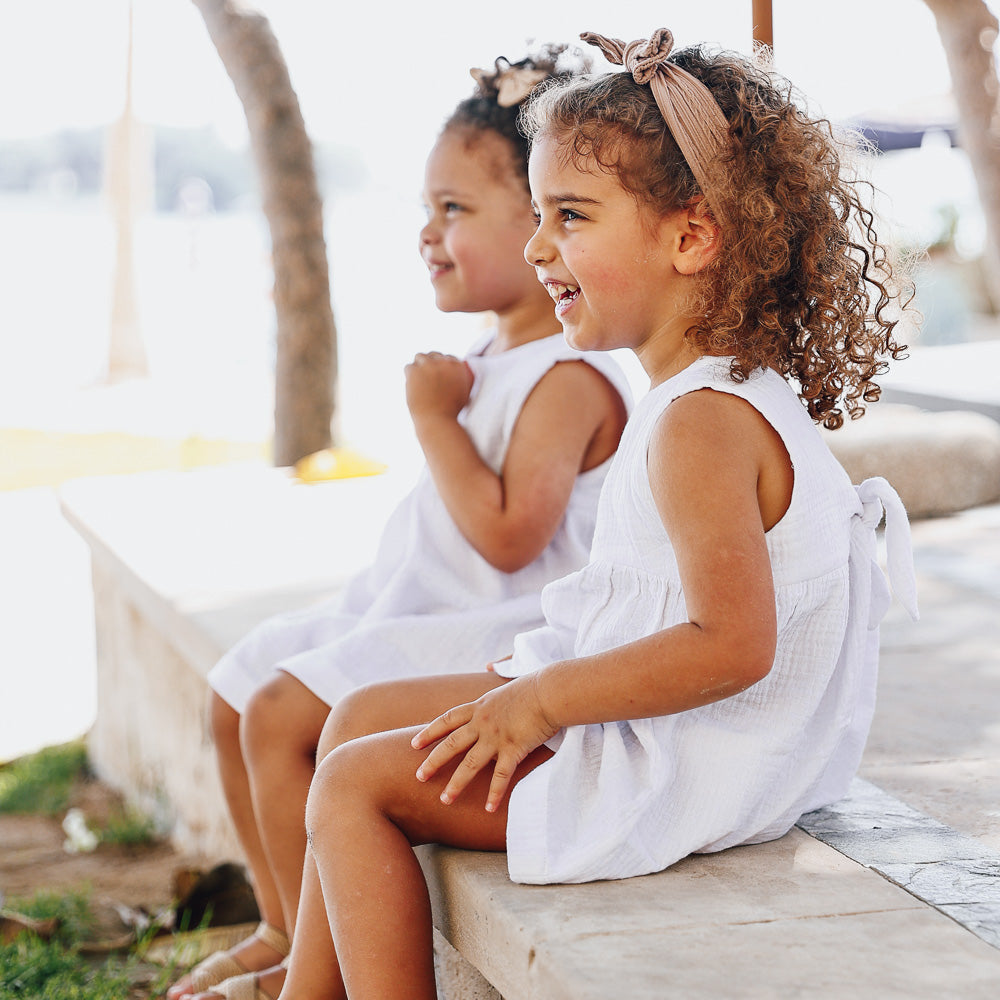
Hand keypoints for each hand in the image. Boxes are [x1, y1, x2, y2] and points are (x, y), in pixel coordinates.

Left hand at [404, 352, 473, 419]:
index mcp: (458, 366)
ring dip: (419, 367)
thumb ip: (466, 376)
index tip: (437, 378)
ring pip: (419, 357)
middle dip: (430, 365)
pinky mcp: (415, 371)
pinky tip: (413, 388)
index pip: (447, 357)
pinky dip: (409, 377)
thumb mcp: (466, 392)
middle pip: (433, 355)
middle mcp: (444, 362)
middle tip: (426, 380)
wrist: (438, 421)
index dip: (441, 367)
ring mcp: (429, 365)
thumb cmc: (452, 411)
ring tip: (419, 382)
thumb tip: (465, 363)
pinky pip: (408, 367)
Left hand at [412, 674, 558, 812]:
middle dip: (433, 762)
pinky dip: (494, 793)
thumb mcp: (508, 680)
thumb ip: (496, 677)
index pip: (447, 720)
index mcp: (479, 706)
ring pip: (469, 764)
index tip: (414, 744)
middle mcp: (482, 722)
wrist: (550, 691)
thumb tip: (489, 664)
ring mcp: (496, 737)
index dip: (430, 732)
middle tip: (419, 777)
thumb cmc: (534, 685)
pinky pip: (501, 775)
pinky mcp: (513, 748)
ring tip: (444, 800)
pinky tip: (488, 809)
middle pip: (451, 744)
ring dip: (456, 784)